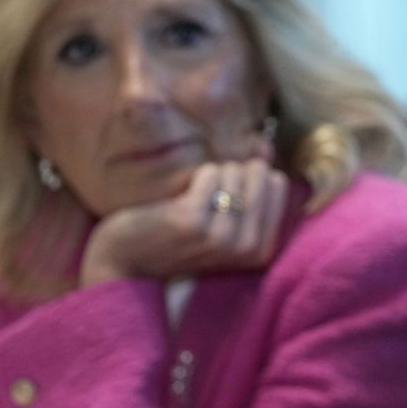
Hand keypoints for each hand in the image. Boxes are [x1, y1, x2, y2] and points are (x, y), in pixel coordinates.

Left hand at [79, 146, 288, 287]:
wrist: (128, 260)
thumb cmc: (177, 235)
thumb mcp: (224, 222)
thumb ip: (252, 192)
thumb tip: (266, 147)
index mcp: (261, 249)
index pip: (278, 184)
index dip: (251, 177)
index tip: (227, 196)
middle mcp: (247, 247)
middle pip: (261, 175)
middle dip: (235, 172)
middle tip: (208, 195)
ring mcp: (221, 236)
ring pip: (235, 172)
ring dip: (214, 173)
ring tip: (193, 197)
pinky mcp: (193, 222)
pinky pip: (210, 173)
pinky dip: (197, 174)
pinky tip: (182, 194)